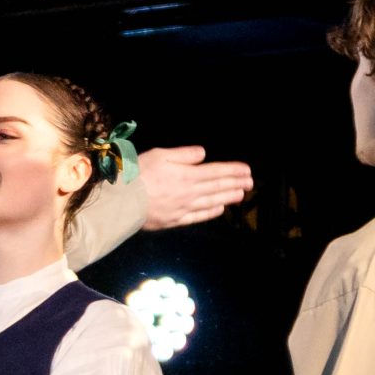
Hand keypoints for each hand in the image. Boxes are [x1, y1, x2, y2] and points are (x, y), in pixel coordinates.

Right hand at [137, 146, 254, 229]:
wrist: (123, 201)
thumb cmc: (139, 174)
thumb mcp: (160, 154)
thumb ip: (184, 154)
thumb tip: (203, 154)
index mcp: (188, 174)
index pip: (216, 171)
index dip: (233, 170)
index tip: (247, 170)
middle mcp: (190, 192)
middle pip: (218, 187)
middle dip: (236, 184)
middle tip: (250, 183)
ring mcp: (184, 208)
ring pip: (212, 202)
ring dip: (228, 198)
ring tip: (241, 195)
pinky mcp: (175, 220)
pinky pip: (198, 216)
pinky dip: (211, 213)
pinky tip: (219, 210)